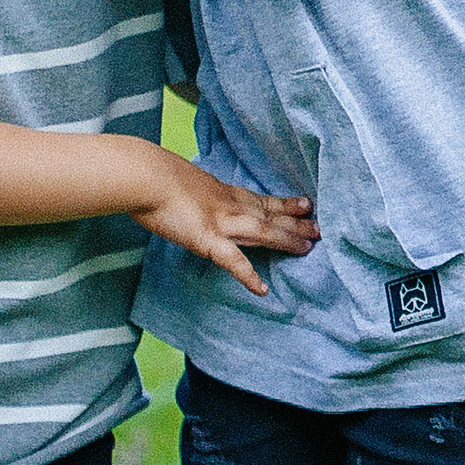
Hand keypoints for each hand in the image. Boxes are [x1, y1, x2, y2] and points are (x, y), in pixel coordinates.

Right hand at [136, 155, 316, 296]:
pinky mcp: (206, 238)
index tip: (306, 204)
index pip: (261, 199)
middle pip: (270, 214)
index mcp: (223, 192)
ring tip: (309, 248)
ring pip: (264, 231)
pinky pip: (232, 260)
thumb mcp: (182, 181)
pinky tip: (262, 289)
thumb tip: (194, 200)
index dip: (285, 204)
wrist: (143, 175)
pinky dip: (248, 275)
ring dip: (287, 239)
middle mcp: (229, 206)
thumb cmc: (153, 175)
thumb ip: (196, 194)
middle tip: (321, 227)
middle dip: (296, 222)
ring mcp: (221, 222)